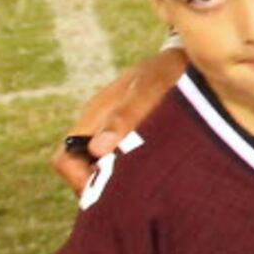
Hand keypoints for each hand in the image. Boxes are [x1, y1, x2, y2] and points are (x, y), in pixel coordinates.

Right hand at [52, 47, 185, 192]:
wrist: (188, 57)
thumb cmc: (167, 72)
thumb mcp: (148, 91)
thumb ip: (124, 117)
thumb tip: (97, 149)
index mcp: (94, 115)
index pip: (65, 160)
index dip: (79, 181)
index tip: (109, 190)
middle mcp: (98, 126)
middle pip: (82, 171)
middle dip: (101, 187)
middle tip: (133, 196)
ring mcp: (113, 131)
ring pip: (102, 169)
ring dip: (119, 180)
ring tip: (148, 184)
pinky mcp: (132, 135)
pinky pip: (121, 162)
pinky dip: (132, 172)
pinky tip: (156, 174)